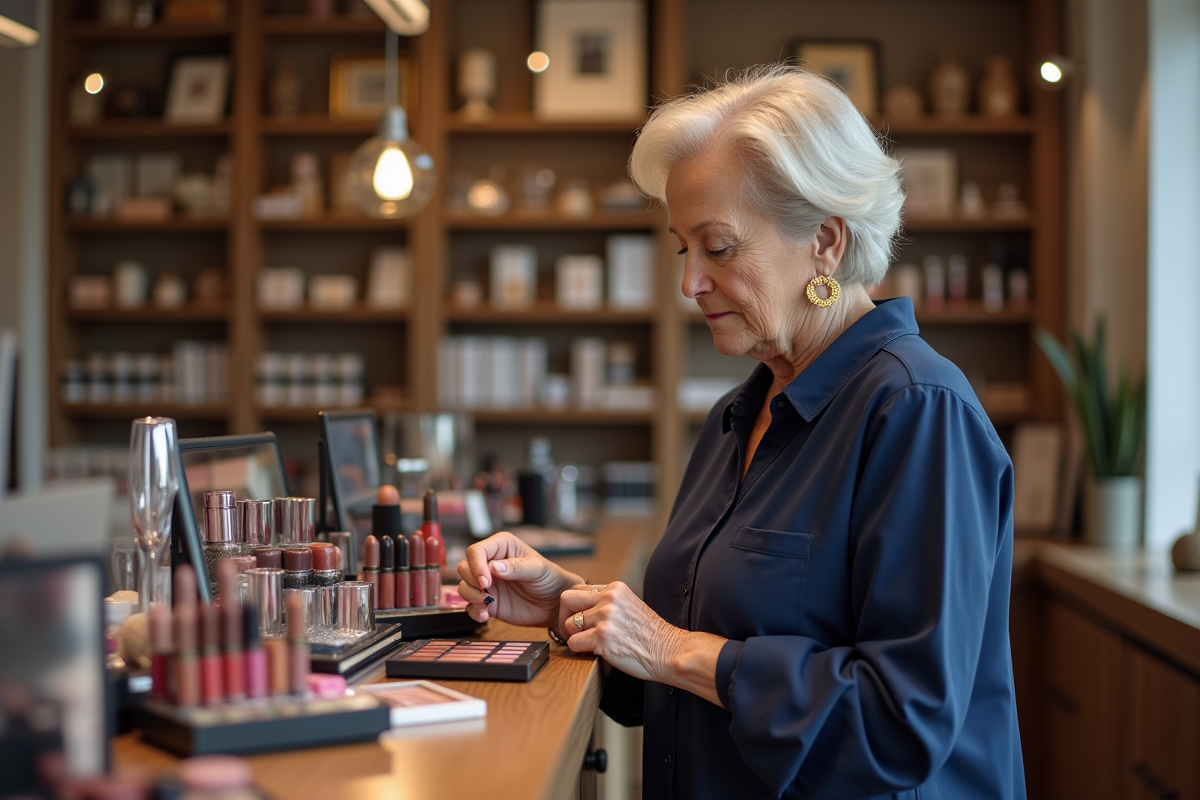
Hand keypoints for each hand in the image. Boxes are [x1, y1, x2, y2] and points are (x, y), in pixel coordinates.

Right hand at [456, 531, 579, 627]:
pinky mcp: (488, 602)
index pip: (476, 551)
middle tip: (486, 592)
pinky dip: (474, 611)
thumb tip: (493, 567)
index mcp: (501, 547)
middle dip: (471, 580)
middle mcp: (490, 563)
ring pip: (464, 586)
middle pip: (464, 567)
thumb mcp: (537, 569)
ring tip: (486, 604)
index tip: (485, 581)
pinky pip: (470, 606)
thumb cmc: (549, 578)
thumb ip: (516, 567)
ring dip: (470, 596)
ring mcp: (487, 584)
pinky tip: (486, 615)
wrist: (555, 604)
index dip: (476, 566)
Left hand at [558, 581, 687, 683]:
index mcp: (615, 588)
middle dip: (566, 616)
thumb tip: (586, 609)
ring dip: (576, 636)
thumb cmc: (652, 634)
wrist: (670, 650)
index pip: (578, 589)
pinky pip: (573, 643)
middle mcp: (609, 598)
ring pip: (567, 624)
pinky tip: (595, 652)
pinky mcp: (602, 637)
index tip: (582, 620)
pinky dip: (580, 651)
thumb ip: (610, 603)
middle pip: (567, 599)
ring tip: (591, 644)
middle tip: (575, 631)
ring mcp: (605, 617)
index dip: (575, 607)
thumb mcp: (630, 606)